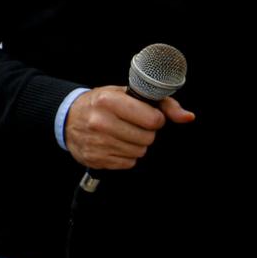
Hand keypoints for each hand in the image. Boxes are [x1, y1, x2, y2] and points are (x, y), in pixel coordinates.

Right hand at [64, 86, 193, 169]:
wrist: (68, 117)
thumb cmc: (102, 103)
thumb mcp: (127, 94)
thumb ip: (162, 104)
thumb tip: (188, 117)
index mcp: (109, 101)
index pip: (153, 119)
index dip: (155, 119)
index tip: (147, 116)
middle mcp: (100, 121)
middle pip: (147, 138)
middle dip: (145, 132)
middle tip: (132, 125)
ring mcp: (97, 142)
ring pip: (139, 151)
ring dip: (136, 144)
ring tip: (122, 134)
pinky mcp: (95, 158)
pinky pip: (127, 163)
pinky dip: (125, 155)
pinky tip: (115, 144)